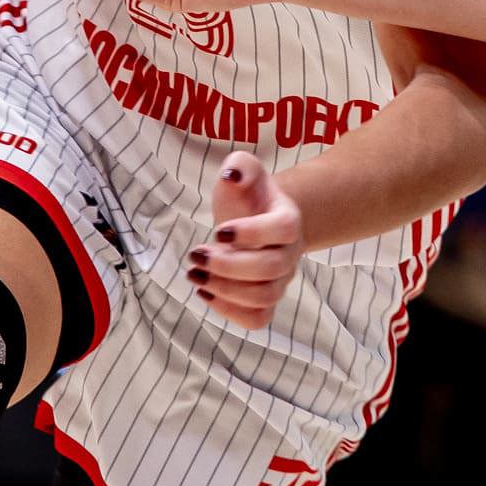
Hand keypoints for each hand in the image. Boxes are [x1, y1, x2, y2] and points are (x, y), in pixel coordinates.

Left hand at [189, 152, 301, 328]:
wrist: (255, 219)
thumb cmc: (247, 196)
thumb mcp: (243, 171)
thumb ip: (240, 167)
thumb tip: (232, 176)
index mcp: (289, 219)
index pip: (283, 229)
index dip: (252, 233)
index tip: (218, 231)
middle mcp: (290, 253)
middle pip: (271, 269)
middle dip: (229, 265)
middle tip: (197, 254)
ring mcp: (280, 280)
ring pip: (264, 297)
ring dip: (225, 290)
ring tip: (195, 275)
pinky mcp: (265, 301)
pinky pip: (257, 318)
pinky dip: (230, 311)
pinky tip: (205, 292)